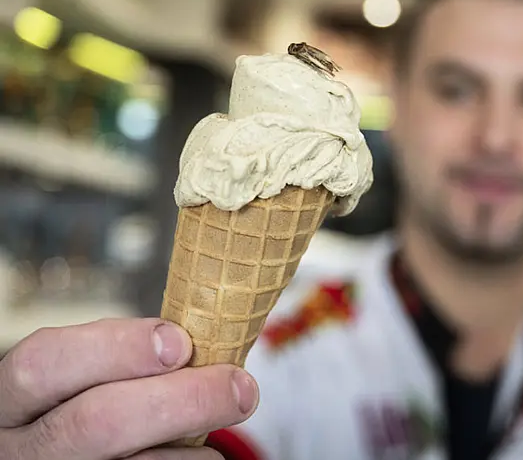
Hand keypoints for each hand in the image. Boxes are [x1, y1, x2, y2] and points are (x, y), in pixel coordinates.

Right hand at [0, 318, 258, 459]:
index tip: (180, 341)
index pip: (45, 363)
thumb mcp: (75, 378)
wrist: (60, 459)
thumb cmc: (80, 404)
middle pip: (97, 423)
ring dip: (196, 437)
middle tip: (239, 384)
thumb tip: (200, 336)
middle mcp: (20, 449)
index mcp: (13, 397)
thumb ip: (119, 357)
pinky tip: (201, 451)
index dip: (116, 348)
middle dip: (181, 398)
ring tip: (231, 411)